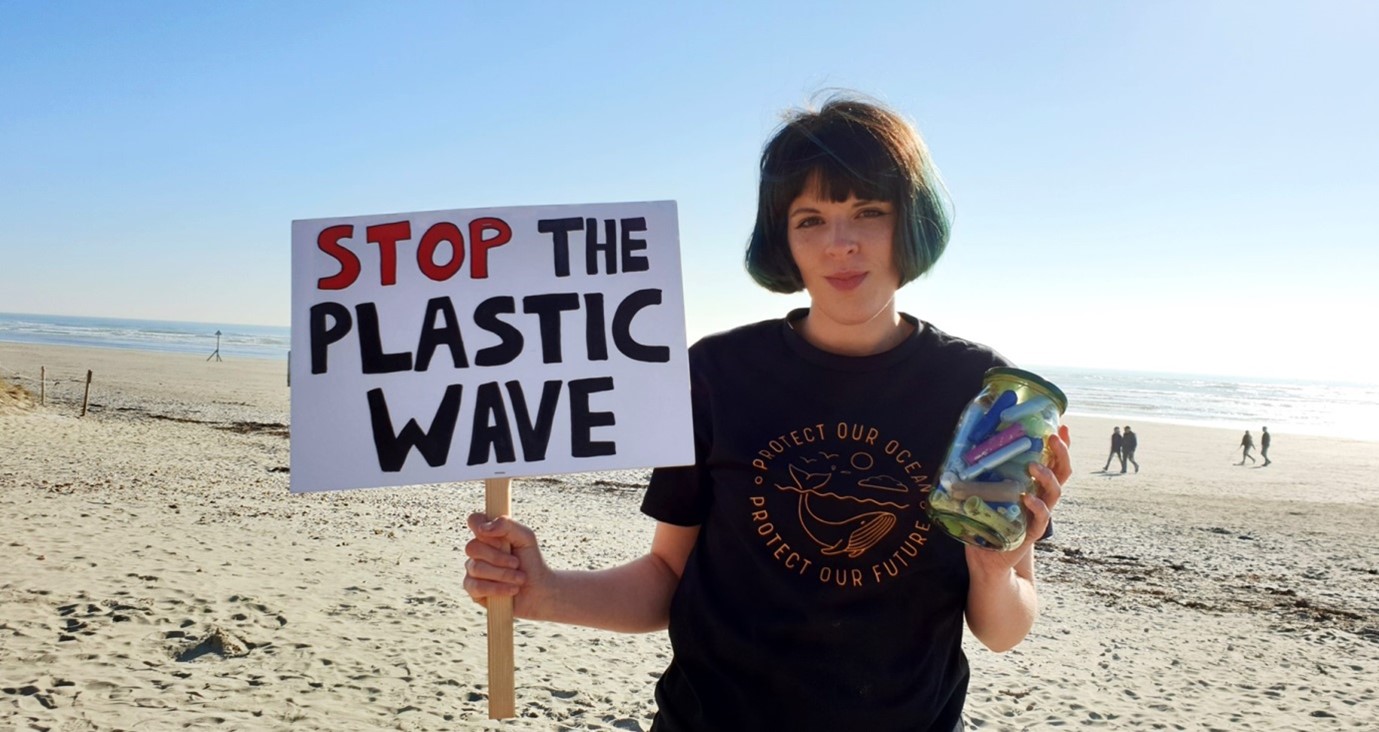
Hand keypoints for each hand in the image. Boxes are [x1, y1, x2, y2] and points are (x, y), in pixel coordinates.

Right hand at [463, 513, 551, 617]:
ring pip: (476, 568)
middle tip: (516, 563)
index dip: (481, 526)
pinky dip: (498, 588)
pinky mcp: (473, 590)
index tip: (499, 537)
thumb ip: (507, 525)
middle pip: (472, 547)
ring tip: (519, 579)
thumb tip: (482, 528)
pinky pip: (476, 587)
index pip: (474, 520)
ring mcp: (473, 570)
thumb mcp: (526, 538)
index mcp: (489, 535)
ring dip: (503, 574)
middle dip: (498, 558)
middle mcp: (478, 551)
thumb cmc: (531, 561)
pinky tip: (512, 590)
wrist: (539, 589)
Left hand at [965, 424, 1070, 571]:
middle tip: (1053, 438)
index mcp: (1033, 485)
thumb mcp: (985, 491)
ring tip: (1034, 466)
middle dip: (1061, 454)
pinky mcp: (1031, 532)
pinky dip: (1037, 507)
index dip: (1061, 445)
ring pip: (1055, 493)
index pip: (1053, 462)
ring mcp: (1038, 515)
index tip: (1063, 425)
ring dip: (1047, 476)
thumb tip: (961, 444)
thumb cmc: (986, 520)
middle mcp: (1041, 497)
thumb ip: (981, 472)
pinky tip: (1028, 498)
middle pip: (1062, 473)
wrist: (987, 558)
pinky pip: (1041, 518)